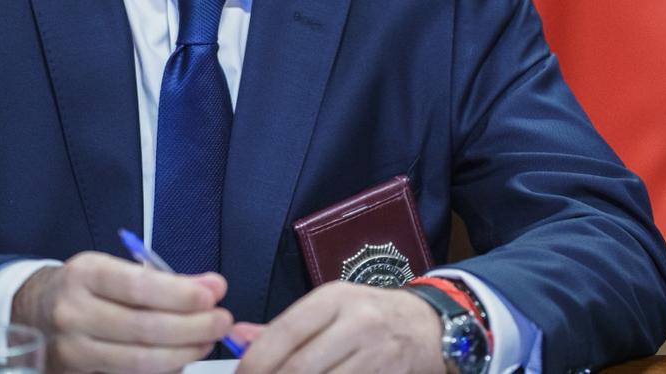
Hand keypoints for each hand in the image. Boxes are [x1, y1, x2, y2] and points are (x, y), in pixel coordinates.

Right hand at [11, 251, 232, 373]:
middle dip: (192, 326)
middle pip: (143, 327)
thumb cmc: (84, 287)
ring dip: (183, 352)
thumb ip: (163, 279)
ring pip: (139, 360)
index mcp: (85, 275)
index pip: (139, 286)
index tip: (212, 294)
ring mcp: (72, 351)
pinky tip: (181, 358)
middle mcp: (74, 314)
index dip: (180, 294)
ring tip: (207, 340)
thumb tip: (210, 286)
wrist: (34, 312)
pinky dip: (163, 369)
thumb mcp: (114, 269)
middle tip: (221, 321)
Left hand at [235, 282, 444, 373]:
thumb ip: (283, 327)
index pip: (285, 332)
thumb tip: (236, 338)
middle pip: (300, 367)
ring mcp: (376, 354)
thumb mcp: (329, 309)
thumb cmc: (370, 316)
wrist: (429, 326)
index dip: (256, 361)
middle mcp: (357, 323)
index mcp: (335, 298)